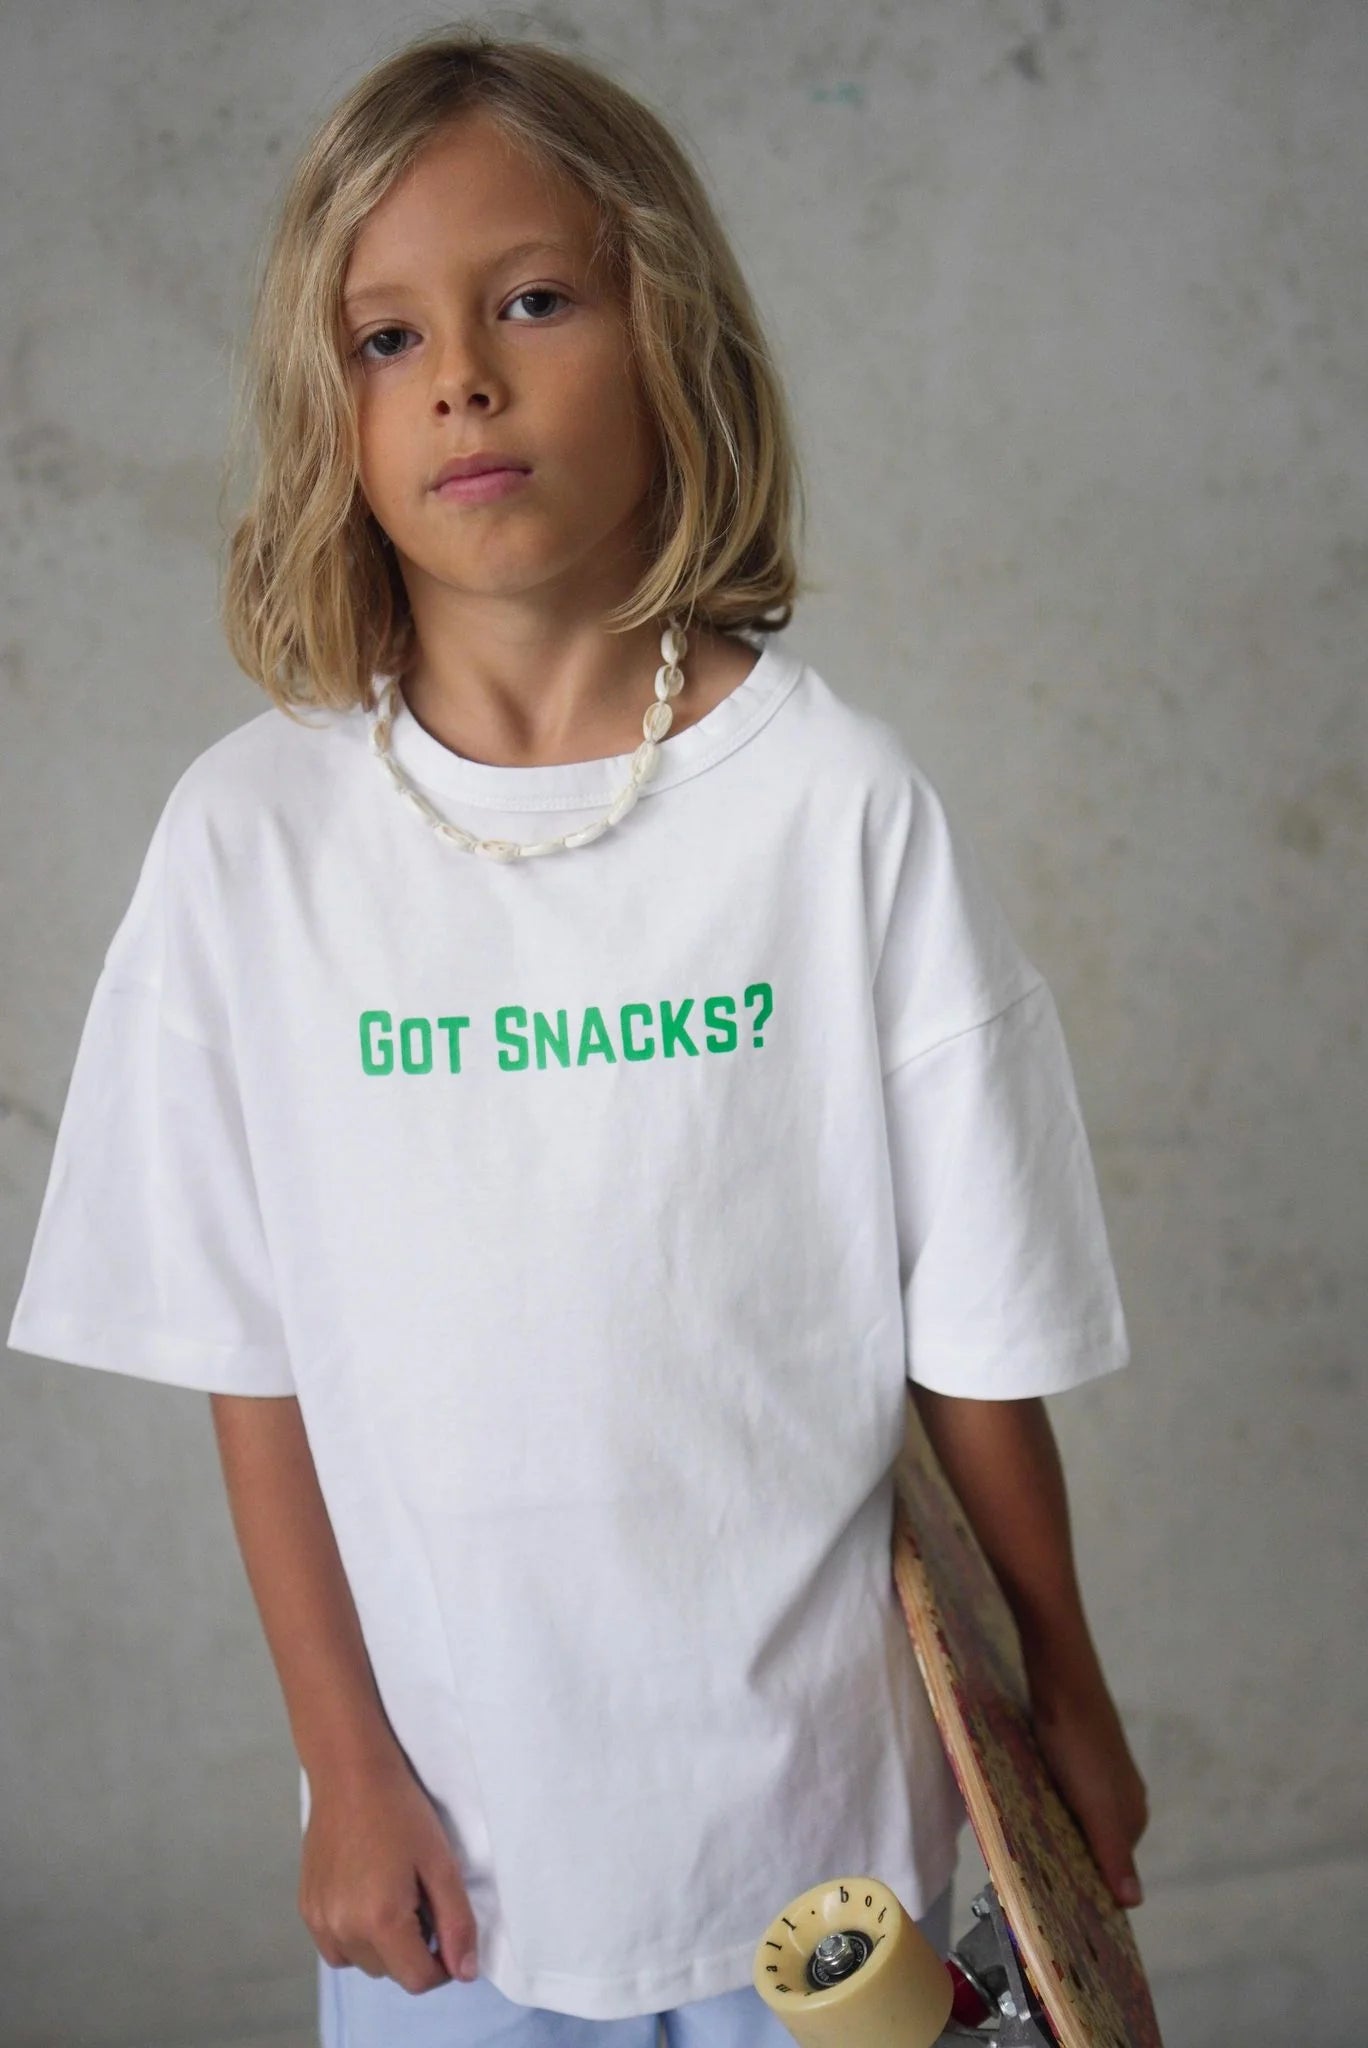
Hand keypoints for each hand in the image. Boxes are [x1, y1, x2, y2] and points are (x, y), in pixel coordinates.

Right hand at [298, 1746, 479, 1992]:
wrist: (350, 1775)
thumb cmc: (402, 1812)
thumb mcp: (441, 1862)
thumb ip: (457, 1921)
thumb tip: (465, 1973)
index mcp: (380, 1921)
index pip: (418, 1980)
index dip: (442, 1964)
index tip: (445, 1928)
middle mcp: (343, 1930)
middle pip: (390, 1972)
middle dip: (413, 1949)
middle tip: (419, 1898)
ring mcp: (319, 1922)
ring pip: (362, 1963)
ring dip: (383, 1945)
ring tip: (392, 1894)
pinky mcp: (307, 1910)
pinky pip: (337, 1947)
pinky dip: (355, 1936)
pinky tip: (366, 1897)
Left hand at [1026, 1666, 1149, 1910]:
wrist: (1062, 1679)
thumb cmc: (1077, 1744)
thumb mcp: (1094, 1805)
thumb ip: (1113, 1851)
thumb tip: (1135, 1902)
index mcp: (1133, 1815)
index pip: (1113, 1867)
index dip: (1087, 1882)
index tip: (1056, 1897)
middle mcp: (1125, 1796)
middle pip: (1096, 1842)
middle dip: (1071, 1856)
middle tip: (1035, 1871)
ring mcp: (1104, 1773)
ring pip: (1080, 1816)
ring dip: (1059, 1829)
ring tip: (1028, 1838)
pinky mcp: (1082, 1754)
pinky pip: (1068, 1791)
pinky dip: (1053, 1802)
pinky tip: (1032, 1800)